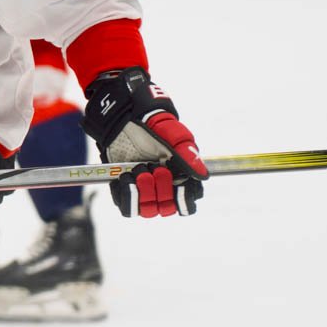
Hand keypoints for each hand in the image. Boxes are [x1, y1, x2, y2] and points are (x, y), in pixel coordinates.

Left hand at [81, 68, 207, 217]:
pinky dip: (127, 195)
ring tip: (139, 169)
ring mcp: (143, 189)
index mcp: (179, 176)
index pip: (187, 203)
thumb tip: (203, 175)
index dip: (183, 199)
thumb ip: (188, 153)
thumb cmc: (152, 123)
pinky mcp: (124, 189)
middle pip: (166, 208)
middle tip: (156, 169)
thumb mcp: (172, 134)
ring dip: (144, 192)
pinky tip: (125, 177)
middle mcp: (162, 186)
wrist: (123, 116)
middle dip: (161, 190)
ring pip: (148, 210)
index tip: (179, 185)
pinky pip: (127, 207)